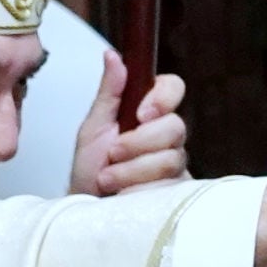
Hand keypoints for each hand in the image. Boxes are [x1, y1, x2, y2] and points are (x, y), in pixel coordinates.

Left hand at [72, 54, 189, 197]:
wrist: (88, 211)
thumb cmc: (89, 170)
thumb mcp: (93, 128)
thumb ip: (108, 93)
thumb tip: (113, 55)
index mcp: (148, 112)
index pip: (173, 87)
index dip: (162, 98)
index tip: (140, 114)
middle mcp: (168, 136)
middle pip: (174, 127)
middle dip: (137, 144)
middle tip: (112, 155)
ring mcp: (176, 165)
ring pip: (171, 159)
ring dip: (132, 171)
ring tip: (108, 180)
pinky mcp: (179, 193)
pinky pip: (171, 187)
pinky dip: (141, 191)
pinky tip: (125, 196)